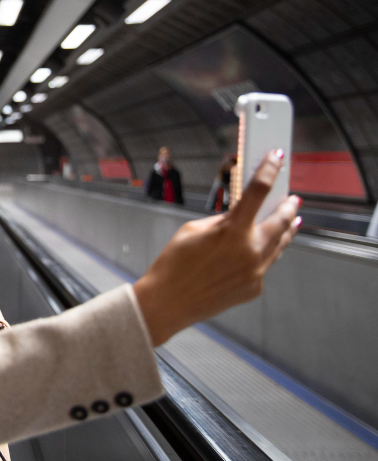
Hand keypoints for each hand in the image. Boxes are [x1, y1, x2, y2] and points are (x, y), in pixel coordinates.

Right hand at [133, 150, 300, 346]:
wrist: (168, 301)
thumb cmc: (173, 264)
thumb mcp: (192, 229)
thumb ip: (222, 221)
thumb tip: (239, 218)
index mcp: (232, 230)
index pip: (258, 191)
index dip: (269, 169)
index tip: (277, 158)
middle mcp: (250, 250)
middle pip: (282, 220)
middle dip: (289, 206)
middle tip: (293, 199)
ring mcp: (256, 271)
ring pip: (280, 244)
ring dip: (286, 230)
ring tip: (291, 220)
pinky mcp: (254, 287)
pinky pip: (265, 265)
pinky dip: (264, 254)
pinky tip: (259, 250)